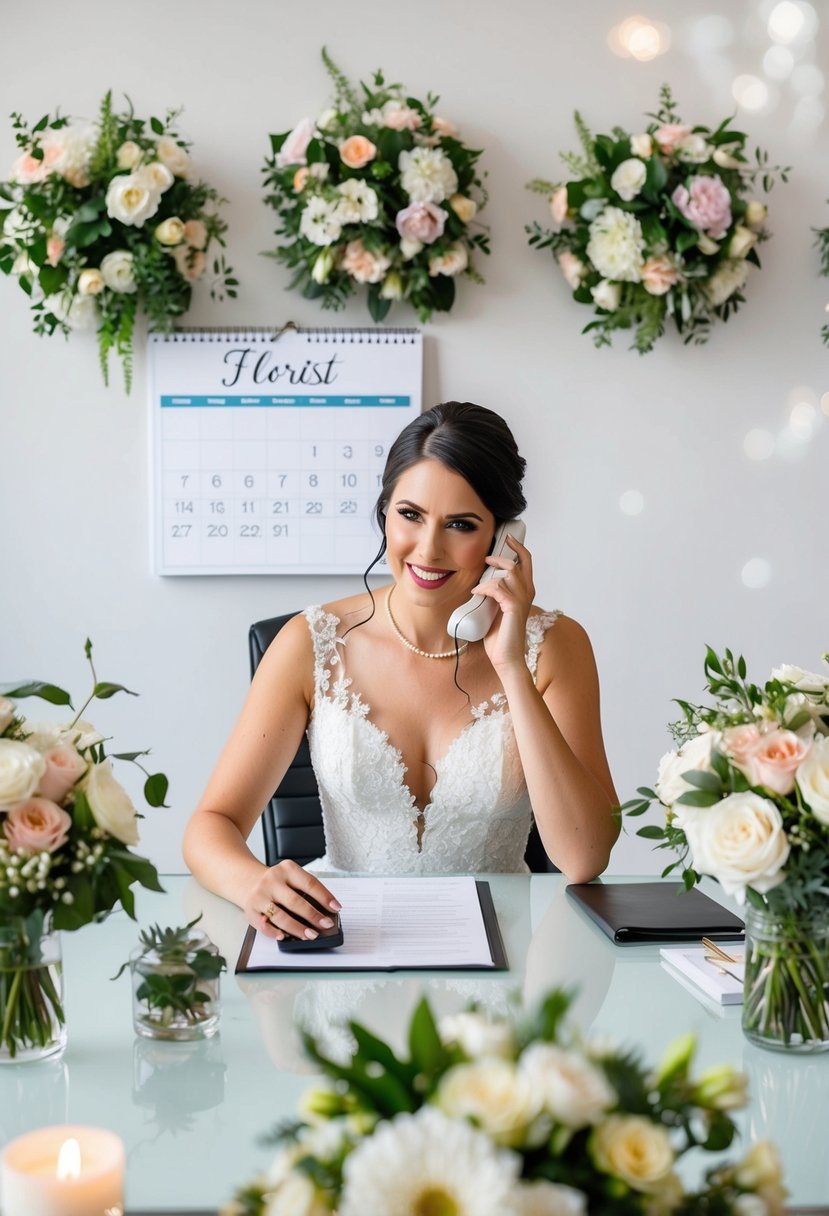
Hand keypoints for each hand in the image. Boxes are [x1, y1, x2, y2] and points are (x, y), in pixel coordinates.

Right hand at [245, 860, 341, 940]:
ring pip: (280, 916)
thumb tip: (325, 910)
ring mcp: (260, 895)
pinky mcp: (251, 910)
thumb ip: (306, 889)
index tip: (336, 908)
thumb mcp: (291, 877)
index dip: (324, 897)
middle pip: (295, 901)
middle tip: (325, 925)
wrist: (249, 880)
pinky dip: (274, 932)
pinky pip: (264, 925)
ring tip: (310, 935)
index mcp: (287, 869)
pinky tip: (283, 936)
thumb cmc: (277, 882)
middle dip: (313, 916)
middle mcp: (272, 881)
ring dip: (297, 928)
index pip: (309, 883)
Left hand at [475, 533, 535, 668]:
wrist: (505, 658)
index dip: (519, 549)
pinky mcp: (514, 607)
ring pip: (509, 573)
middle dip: (503, 555)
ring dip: (491, 575)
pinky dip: (485, 588)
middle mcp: (527, 593)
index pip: (527, 563)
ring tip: (479, 584)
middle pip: (520, 563)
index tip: (508, 539)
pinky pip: (498, 587)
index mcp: (525, 592)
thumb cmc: (500, 637)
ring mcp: (522, 600)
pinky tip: (476, 594)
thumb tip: (479, 584)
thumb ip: (494, 596)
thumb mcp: (495, 610)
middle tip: (487, 556)